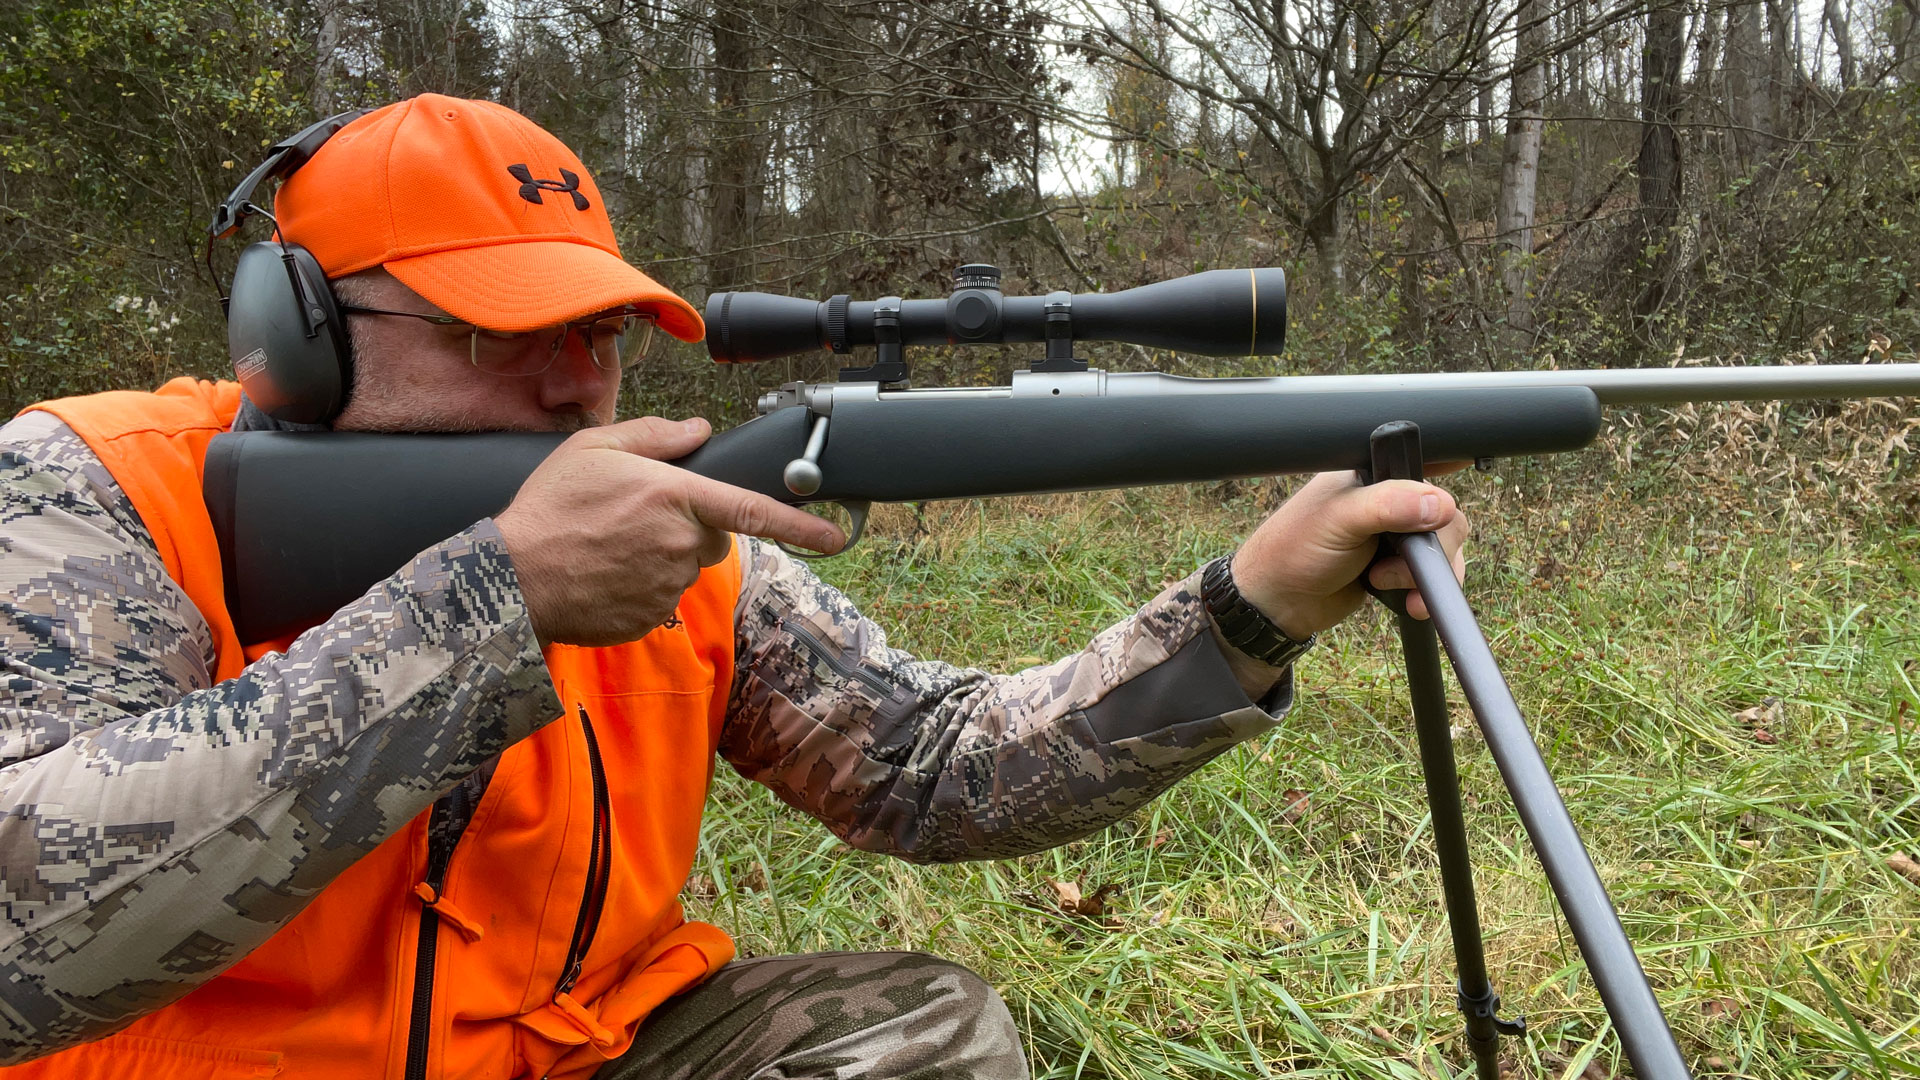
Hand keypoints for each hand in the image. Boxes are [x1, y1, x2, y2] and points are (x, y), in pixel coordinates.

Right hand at [494, 417, 844, 646]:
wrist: (511, 579)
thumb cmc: (549, 509)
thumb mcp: (594, 448)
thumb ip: (655, 436)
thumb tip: (698, 428)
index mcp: (674, 497)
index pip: (753, 510)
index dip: (801, 524)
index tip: (837, 535)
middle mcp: (680, 543)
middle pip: (713, 535)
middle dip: (689, 526)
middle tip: (635, 518)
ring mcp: (668, 585)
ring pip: (686, 566)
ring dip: (661, 556)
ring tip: (609, 546)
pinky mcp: (651, 615)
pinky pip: (662, 597)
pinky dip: (641, 586)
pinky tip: (605, 573)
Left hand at [1228, 467, 1470, 642]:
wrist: (1279, 605)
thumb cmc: (1294, 552)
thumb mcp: (1340, 520)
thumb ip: (1388, 506)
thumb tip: (1439, 505)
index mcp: (1372, 474)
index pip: (1422, 462)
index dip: (1443, 474)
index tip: (1454, 490)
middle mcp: (1388, 501)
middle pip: (1444, 514)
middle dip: (1430, 545)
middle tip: (1394, 559)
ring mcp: (1395, 536)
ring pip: (1442, 547)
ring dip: (1423, 573)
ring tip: (1383, 582)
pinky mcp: (1397, 567)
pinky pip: (1431, 575)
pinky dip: (1425, 590)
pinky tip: (1409, 603)